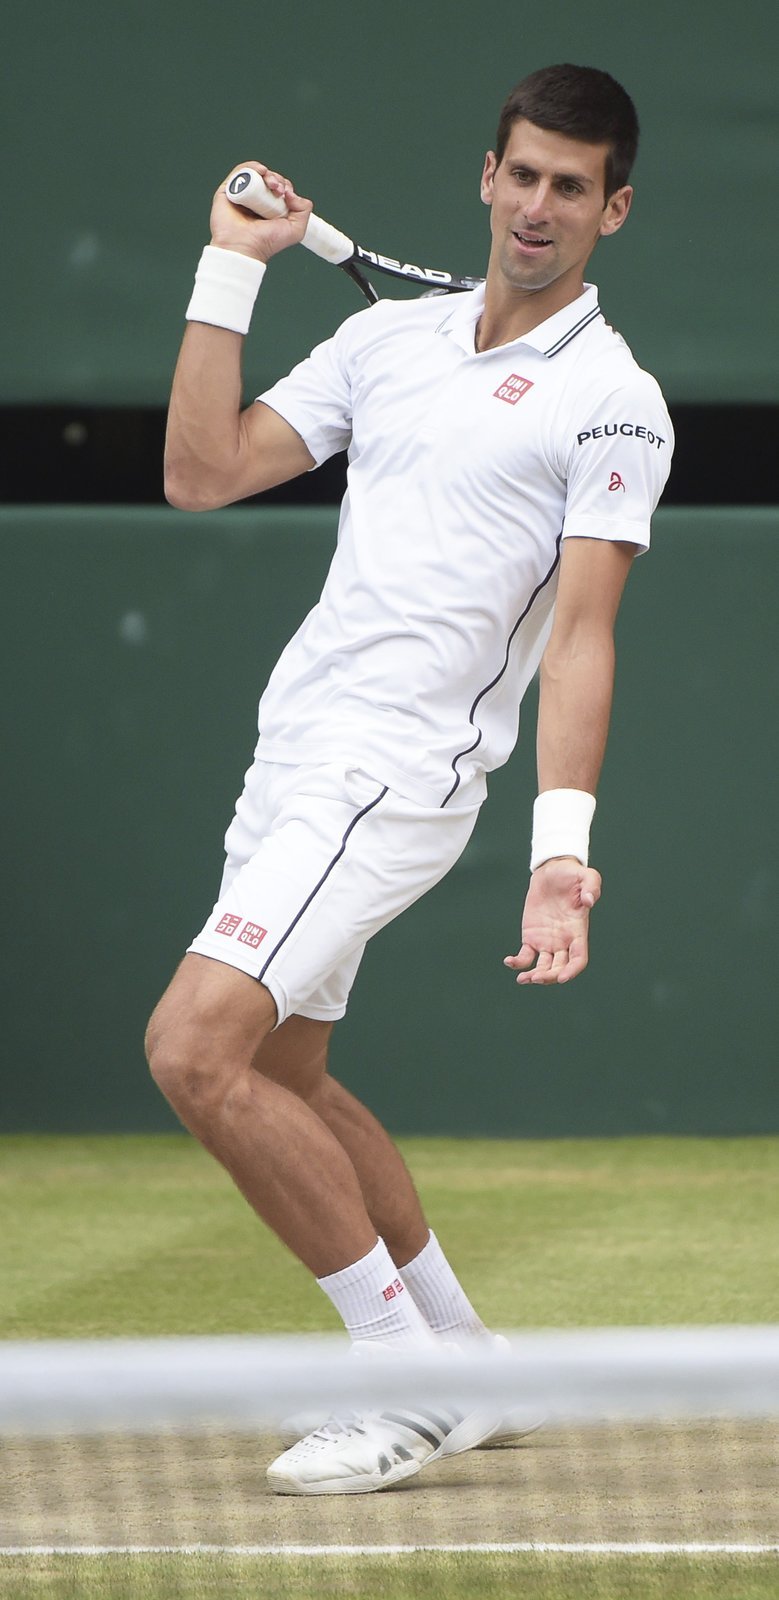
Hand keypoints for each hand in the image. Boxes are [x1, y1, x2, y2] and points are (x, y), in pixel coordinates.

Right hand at [209, 161, 312, 262]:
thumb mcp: (296, 230)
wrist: (245, 247)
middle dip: (277, 179)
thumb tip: (292, 193)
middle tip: (279, 190)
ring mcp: (242, 195)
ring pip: (255, 174)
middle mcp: (255, 201)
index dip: (285, 186)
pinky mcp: (228, 191)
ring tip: (271, 184)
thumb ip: (304, 210)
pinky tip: (260, 171)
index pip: (279, 188)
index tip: (287, 195)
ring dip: (267, 173)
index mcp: (269, 209)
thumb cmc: (267, 243)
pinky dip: (251, 167)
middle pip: (268, 179)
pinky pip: (240, 172)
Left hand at [504, 858, 601, 985]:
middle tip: (536, 978)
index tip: (562, 977)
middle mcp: (563, 941)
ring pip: (543, 967)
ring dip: (534, 976)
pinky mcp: (531, 936)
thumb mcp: (587, 875)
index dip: (572, 970)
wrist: (551, 870)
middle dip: (550, 977)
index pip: (579, 958)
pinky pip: (526, 955)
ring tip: (523, 979)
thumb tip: (589, 900)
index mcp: (578, 931)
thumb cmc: (572, 874)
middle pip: (559, 968)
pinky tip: (509, 961)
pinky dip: (518, 962)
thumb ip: (592, 886)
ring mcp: (547, 941)